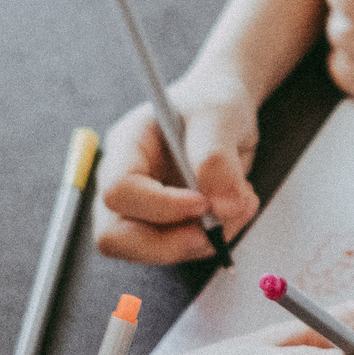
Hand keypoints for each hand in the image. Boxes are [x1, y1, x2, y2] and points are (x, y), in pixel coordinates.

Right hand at [93, 71, 260, 264]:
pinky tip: (235, 208)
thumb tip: (224, 207)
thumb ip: (217, 157)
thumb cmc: (213, 103)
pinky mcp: (166, 225)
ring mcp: (143, 208)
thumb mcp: (219, 114)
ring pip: (148, 251)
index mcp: (126, 147)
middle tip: (211, 233)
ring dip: (199, 243)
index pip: (119, 191)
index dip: (159, 206)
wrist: (228, 113)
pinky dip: (213, 240)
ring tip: (239, 206)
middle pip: (114, 236)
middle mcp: (125, 182)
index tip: (202, 203)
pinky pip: (180, 250)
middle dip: (167, 244)